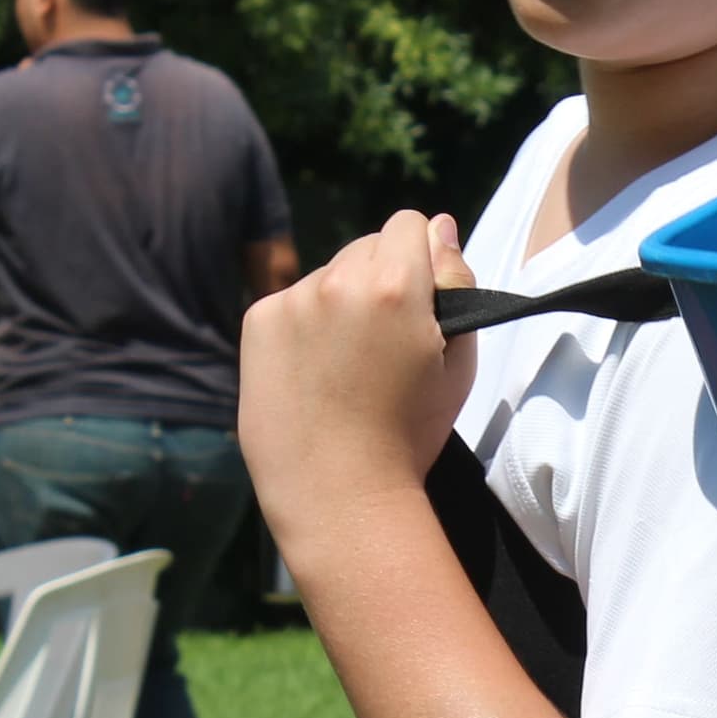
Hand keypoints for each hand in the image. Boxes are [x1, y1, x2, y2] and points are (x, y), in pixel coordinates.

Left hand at [238, 211, 477, 518]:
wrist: (338, 492)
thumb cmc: (409, 432)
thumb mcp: (458, 362)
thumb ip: (456, 281)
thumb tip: (441, 225)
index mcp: (395, 284)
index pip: (411, 224)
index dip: (421, 262)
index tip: (419, 302)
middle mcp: (338, 281)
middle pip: (368, 245)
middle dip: (381, 277)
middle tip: (384, 341)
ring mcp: (292, 300)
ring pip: (329, 273)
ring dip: (341, 301)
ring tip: (346, 364)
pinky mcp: (258, 320)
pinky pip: (291, 299)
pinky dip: (304, 323)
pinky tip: (313, 371)